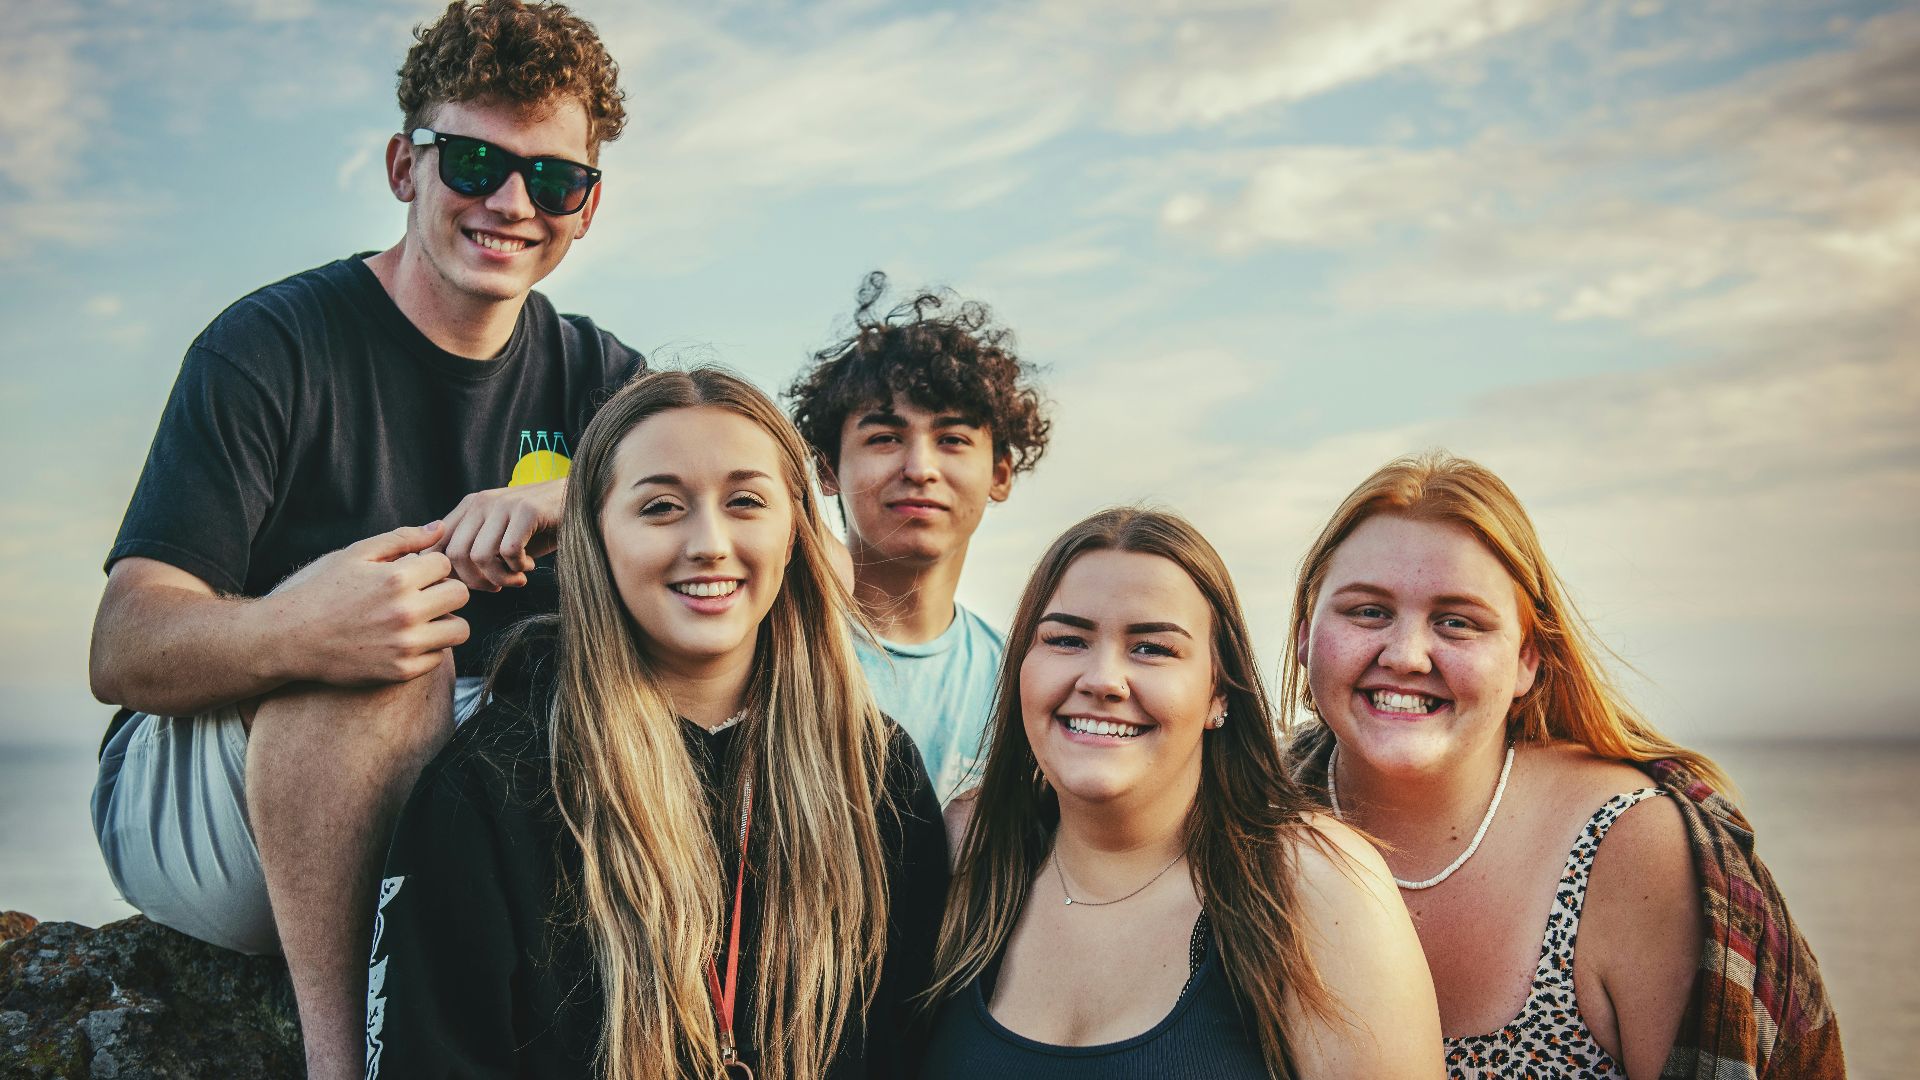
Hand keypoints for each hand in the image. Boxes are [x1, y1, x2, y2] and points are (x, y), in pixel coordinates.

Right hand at [266, 522, 470, 684]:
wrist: (290, 638)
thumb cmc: (322, 591)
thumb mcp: (355, 555)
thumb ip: (402, 539)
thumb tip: (440, 527)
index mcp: (396, 579)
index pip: (445, 564)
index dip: (429, 566)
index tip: (412, 574)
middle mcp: (405, 613)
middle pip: (460, 595)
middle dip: (444, 591)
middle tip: (422, 595)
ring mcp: (405, 645)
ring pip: (459, 629)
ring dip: (445, 621)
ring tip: (421, 619)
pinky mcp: (401, 671)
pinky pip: (439, 657)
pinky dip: (428, 648)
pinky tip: (404, 640)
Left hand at [430, 479, 566, 591]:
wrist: (580, 503)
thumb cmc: (538, 529)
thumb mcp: (499, 537)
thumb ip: (472, 549)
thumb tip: (445, 579)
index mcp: (469, 507)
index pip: (437, 546)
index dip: (450, 574)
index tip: (474, 585)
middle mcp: (481, 502)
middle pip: (455, 555)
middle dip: (476, 582)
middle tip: (497, 587)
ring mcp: (503, 504)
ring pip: (480, 556)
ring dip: (499, 577)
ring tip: (516, 578)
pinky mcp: (527, 509)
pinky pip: (509, 551)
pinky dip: (518, 567)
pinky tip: (529, 566)